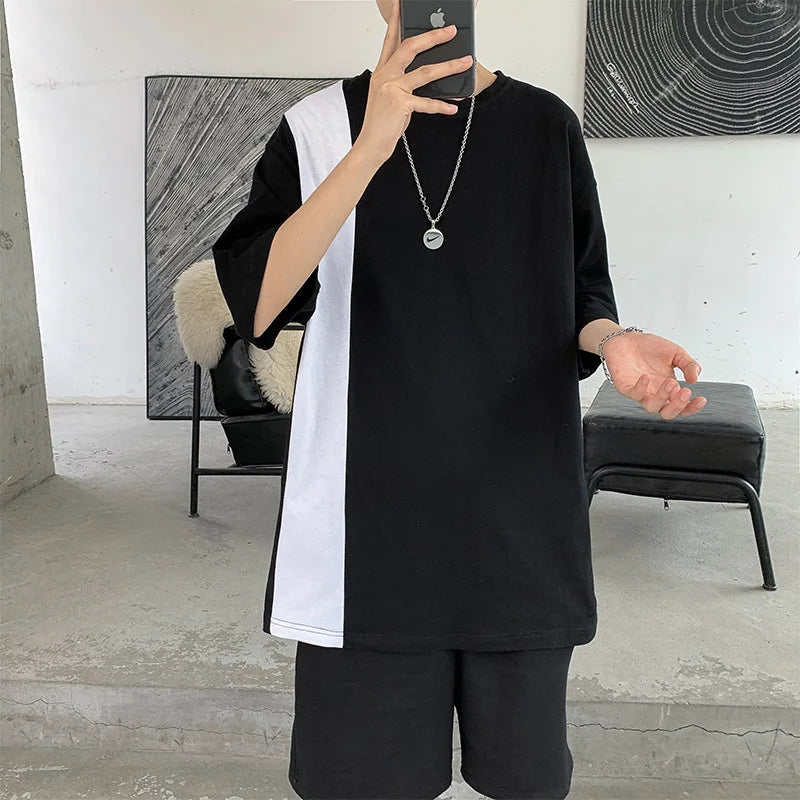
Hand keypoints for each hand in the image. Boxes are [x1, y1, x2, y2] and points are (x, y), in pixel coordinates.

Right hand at [352, 0, 473, 166]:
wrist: (371, 144)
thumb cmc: (380, 122)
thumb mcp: (388, 96)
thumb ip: (402, 82)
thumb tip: (426, 73)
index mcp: (381, 71)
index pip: (391, 40)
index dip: (397, 21)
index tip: (403, 6)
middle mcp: (385, 76)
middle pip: (411, 47)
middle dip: (433, 37)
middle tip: (451, 30)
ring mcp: (392, 89)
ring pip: (426, 72)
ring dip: (449, 65)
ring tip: (465, 62)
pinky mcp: (401, 105)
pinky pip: (427, 102)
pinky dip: (442, 105)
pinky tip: (453, 107)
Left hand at [601, 331, 707, 418]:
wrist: (627, 338)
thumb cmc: (650, 348)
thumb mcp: (676, 353)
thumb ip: (688, 365)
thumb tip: (695, 379)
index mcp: (669, 388)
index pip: (682, 406)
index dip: (692, 407)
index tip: (701, 399)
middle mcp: (655, 393)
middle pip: (667, 413)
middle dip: (678, 406)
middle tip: (685, 391)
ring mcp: (640, 392)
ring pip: (651, 407)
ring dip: (662, 397)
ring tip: (670, 381)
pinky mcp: (625, 387)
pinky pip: (633, 394)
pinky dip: (640, 388)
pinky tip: (646, 376)